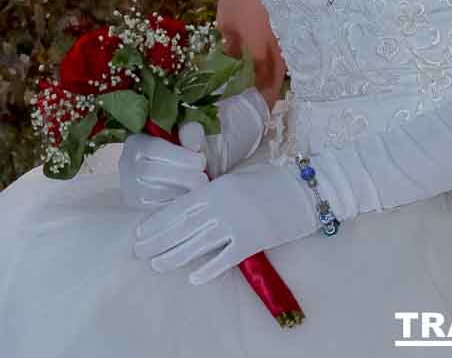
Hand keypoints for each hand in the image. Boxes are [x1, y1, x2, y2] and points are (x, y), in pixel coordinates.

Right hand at [118, 87, 269, 209]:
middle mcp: (126, 164)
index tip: (201, 161)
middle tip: (203, 179)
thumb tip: (194, 141)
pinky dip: (173, 205)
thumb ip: (189, 134)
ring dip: (179, 193)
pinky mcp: (135, 206)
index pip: (154, 148)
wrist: (160, 171)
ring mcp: (128, 187)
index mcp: (136, 141)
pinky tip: (188, 200)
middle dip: (182, 176)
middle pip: (150, 172)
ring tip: (198, 189)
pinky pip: (152, 209)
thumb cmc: (176, 150)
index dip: (180, 156)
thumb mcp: (182, 136)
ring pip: (150, 193)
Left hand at [133, 160, 319, 284]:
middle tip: (138, 251)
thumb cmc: (274, 178)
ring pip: (197, 243)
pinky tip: (193, 278)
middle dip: (158, 239)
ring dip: (174, 256)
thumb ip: (215, 191)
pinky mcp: (253, 240)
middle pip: (183, 226)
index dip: (158, 220)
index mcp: (219, 186)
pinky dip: (208, 269)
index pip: (180, 206)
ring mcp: (237, 223)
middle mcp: (223, 204)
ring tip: (156, 265)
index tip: (141, 230)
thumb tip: (191, 207)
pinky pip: (225, 258)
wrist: (308, 187)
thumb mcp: (239, 179)